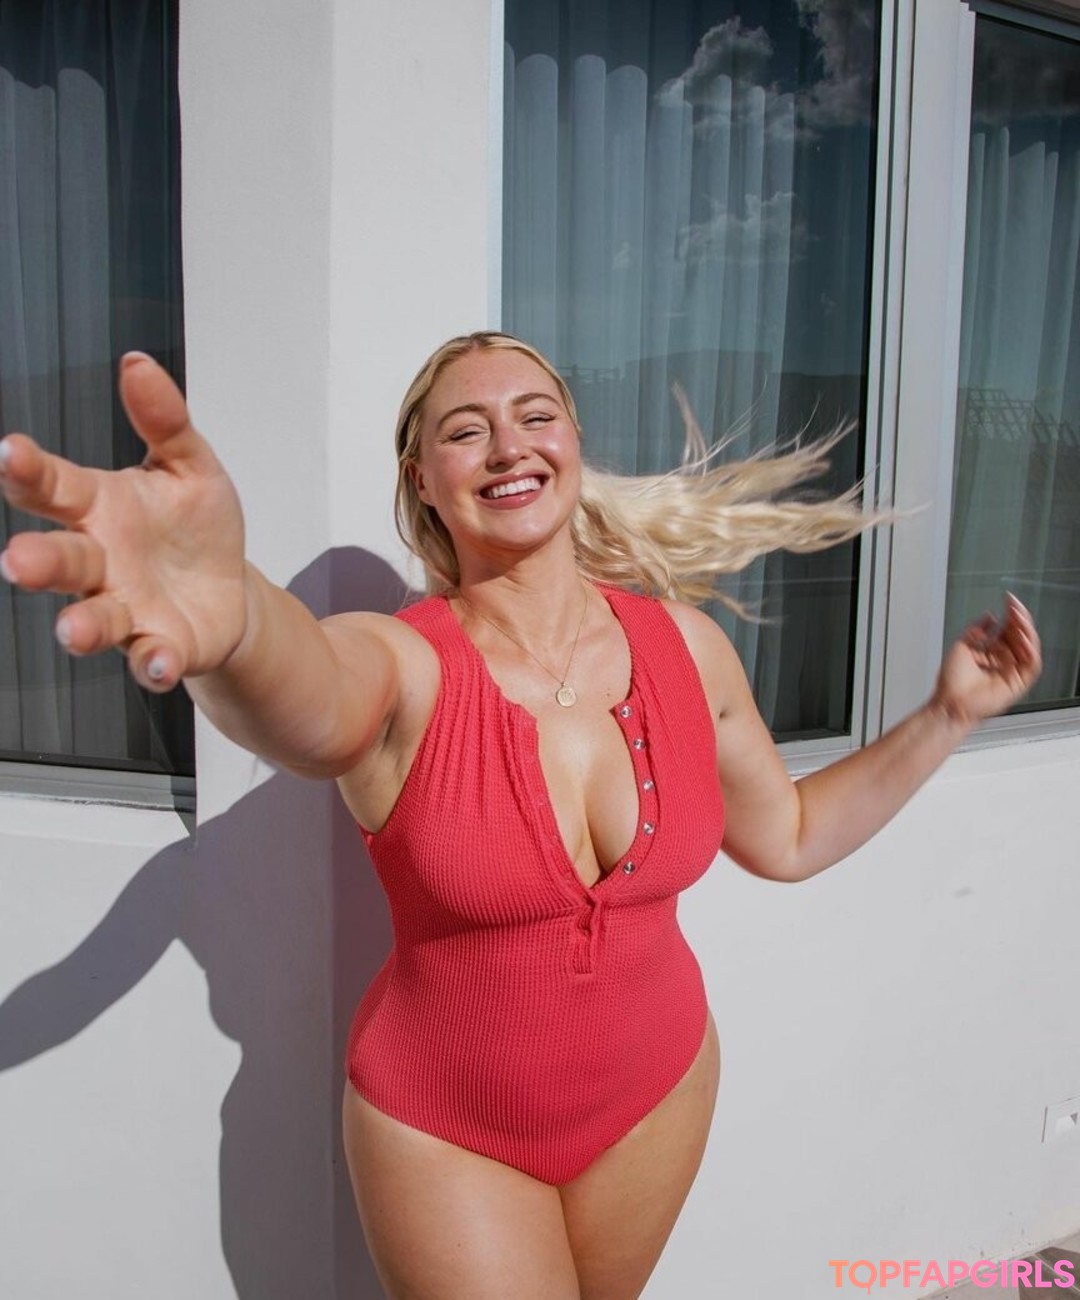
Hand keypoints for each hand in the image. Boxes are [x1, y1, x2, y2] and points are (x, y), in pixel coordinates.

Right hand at [0, 353, 246, 692]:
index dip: (28, 470)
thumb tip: (139, 364)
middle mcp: (100, 560)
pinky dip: (153, 663)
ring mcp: (125, 607)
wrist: (229, 588)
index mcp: (98, 506)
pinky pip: (149, 658)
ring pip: (92, 617)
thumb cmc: (194, 524)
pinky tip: (159, 663)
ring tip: (72, 632)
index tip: (10, 453)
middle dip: (38, 560)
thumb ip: (164, 421)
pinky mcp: (159, 646)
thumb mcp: (190, 465)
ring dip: (80, 626)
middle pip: (61, 558)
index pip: (53, 485)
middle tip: (18, 562)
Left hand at [932, 593, 1041, 727]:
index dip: (1010, 614)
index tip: (1008, 600)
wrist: (950, 702)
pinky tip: (1022, 637)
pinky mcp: (1019, 683)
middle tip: (1015, 606)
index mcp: (991, 652)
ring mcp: (1012, 671)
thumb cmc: (951, 681)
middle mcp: (1003, 660)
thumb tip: (990, 616)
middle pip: (1020, 636)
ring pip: (1028, 647)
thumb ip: (978, 630)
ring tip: (1018, 618)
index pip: (1008, 629)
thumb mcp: (962, 646)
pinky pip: (1031, 664)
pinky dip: (1030, 650)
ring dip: (1026, 631)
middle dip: (1019, 619)